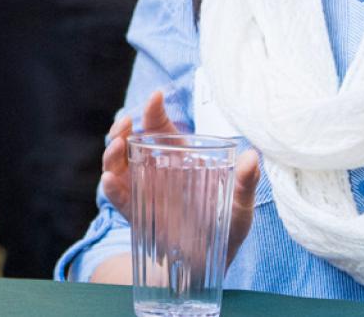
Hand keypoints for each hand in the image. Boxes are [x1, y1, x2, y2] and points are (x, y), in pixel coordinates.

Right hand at [96, 92, 259, 267]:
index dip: (154, 110)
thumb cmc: (227, 229)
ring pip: (117, 165)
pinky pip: (119, 198)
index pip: (160, 127)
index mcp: (179, 158)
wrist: (213, 264)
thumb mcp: (240, 205)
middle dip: (122, 128)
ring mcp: (143, 191)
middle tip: (125, 122)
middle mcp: (155, 170)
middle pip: (130, 141)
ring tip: (117, 145)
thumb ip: (244, 183)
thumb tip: (252, 157)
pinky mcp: (136, 214)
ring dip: (111, 152)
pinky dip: (111, 188)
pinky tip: (111, 180)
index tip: (156, 97)